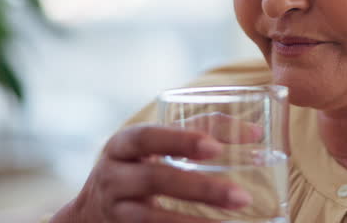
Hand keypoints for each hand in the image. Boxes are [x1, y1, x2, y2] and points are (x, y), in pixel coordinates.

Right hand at [51, 122, 256, 222]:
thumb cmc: (139, 164)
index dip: (180, 141)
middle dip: (200, 188)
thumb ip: (197, 132)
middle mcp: (113, 176)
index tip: (215, 148)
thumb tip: (256, 132)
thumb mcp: (154, 145)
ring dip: (194, 221)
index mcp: (123, 144)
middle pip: (155, 179)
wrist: (90, 211)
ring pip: (152, 217)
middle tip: (242, 196)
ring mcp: (116, 209)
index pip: (148, 137)